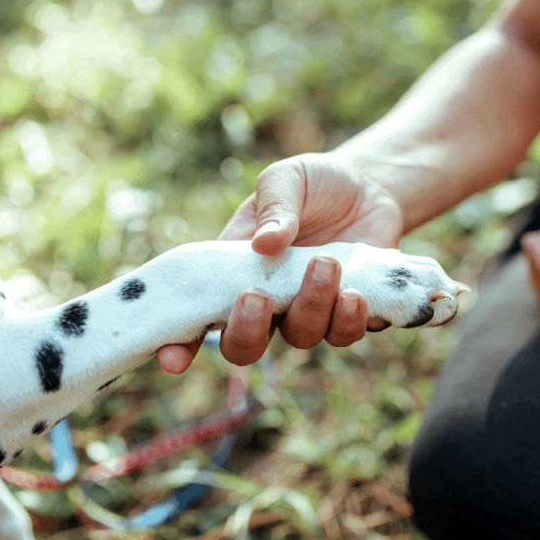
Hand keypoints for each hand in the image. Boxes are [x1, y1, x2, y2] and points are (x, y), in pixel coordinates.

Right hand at [157, 152, 403, 373]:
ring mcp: (307, 310)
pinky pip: (344, 334)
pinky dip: (349, 320)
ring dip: (310, 308)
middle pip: (244, 345)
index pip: (199, 315)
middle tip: (258, 295)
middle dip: (247, 330)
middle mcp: (268, 300)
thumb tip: (265, 243)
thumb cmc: (313, 182)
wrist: (368, 185)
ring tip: (326, 264)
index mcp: (235, 271)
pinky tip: (355, 293)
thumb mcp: (286, 179)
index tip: (171, 359)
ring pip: (300, 337)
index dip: (181, 345)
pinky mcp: (348, 314)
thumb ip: (274, 206)